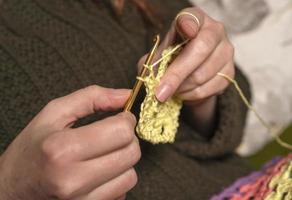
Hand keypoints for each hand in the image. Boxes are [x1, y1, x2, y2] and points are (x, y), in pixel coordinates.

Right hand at [0, 86, 139, 199]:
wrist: (11, 189)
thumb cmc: (32, 150)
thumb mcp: (54, 114)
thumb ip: (92, 98)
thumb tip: (126, 95)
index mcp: (63, 149)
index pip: (120, 132)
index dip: (126, 120)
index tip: (120, 118)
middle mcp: (73, 179)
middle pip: (130, 154)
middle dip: (127, 139)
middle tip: (113, 134)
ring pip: (131, 176)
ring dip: (124, 161)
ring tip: (105, 154)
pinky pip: (123, 192)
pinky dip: (118, 179)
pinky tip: (101, 172)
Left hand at [139, 7, 234, 132]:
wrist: (191, 72)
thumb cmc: (171, 58)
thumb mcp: (158, 56)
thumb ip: (153, 63)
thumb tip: (154, 80)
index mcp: (195, 19)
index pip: (192, 18)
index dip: (189, 24)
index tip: (186, 30)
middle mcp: (215, 30)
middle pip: (200, 50)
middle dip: (177, 74)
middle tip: (160, 92)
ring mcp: (226, 51)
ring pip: (202, 75)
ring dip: (181, 89)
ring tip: (171, 91)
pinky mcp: (230, 72)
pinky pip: (208, 89)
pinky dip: (191, 96)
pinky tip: (184, 93)